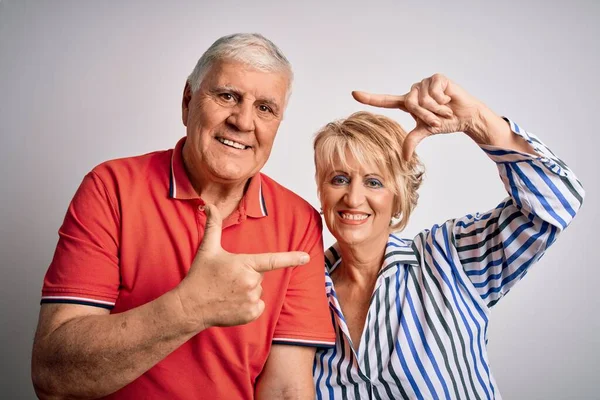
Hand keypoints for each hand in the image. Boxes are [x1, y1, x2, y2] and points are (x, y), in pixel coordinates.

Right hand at [177, 204, 308, 329]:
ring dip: (247, 291)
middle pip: (259, 275)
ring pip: (258, 291)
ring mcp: (251, 299)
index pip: (273, 260)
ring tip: (227, 292)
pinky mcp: (250, 314)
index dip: (291, 258)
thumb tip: (209, 206)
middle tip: (228, 279)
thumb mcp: (207, 249)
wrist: (190, 306)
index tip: (306, 257)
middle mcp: (251, 281)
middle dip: (247, 276)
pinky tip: (232, 304)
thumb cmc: (200, 275)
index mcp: (245, 264)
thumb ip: (213, 226)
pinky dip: (248, 306)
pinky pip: (258, 306)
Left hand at [353, 73, 494, 159]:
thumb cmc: (445, 122)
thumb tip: (403, 158)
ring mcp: (424, 83)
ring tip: (445, 109)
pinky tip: (449, 100)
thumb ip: (412, 140)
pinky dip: (442, 101)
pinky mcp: (436, 78)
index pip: (385, 100)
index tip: (354, 94)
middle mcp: (413, 91)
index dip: (370, 98)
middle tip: (438, 119)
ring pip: (423, 100)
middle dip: (426, 116)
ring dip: (436, 110)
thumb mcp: (425, 131)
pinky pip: (434, 93)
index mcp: (408, 103)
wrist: (465, 117)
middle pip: (411, 104)